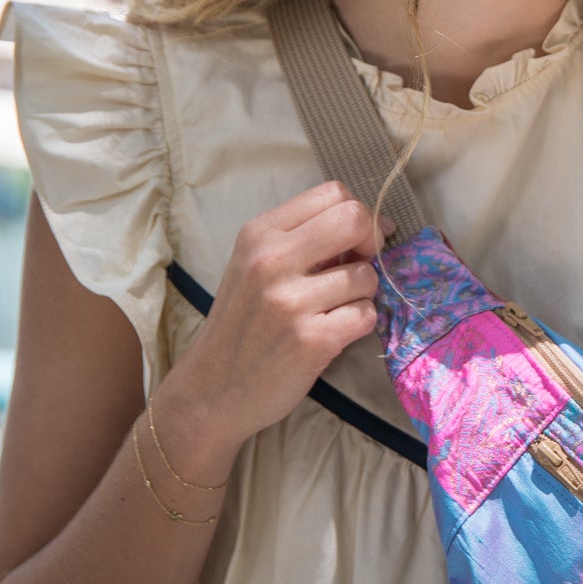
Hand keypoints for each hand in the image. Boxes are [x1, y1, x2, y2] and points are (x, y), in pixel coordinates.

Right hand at [162, 181, 390, 467]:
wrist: (211, 391)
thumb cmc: (240, 325)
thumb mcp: (253, 266)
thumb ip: (300, 240)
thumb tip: (368, 226)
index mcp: (259, 233)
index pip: (333, 193)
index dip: (357, 214)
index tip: (356, 241)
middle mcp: (272, 260)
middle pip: (355, 219)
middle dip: (371, 243)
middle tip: (358, 268)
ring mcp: (291, 301)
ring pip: (367, 276)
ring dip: (361, 295)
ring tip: (334, 310)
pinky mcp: (312, 340)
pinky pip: (366, 316)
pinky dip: (359, 325)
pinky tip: (333, 334)